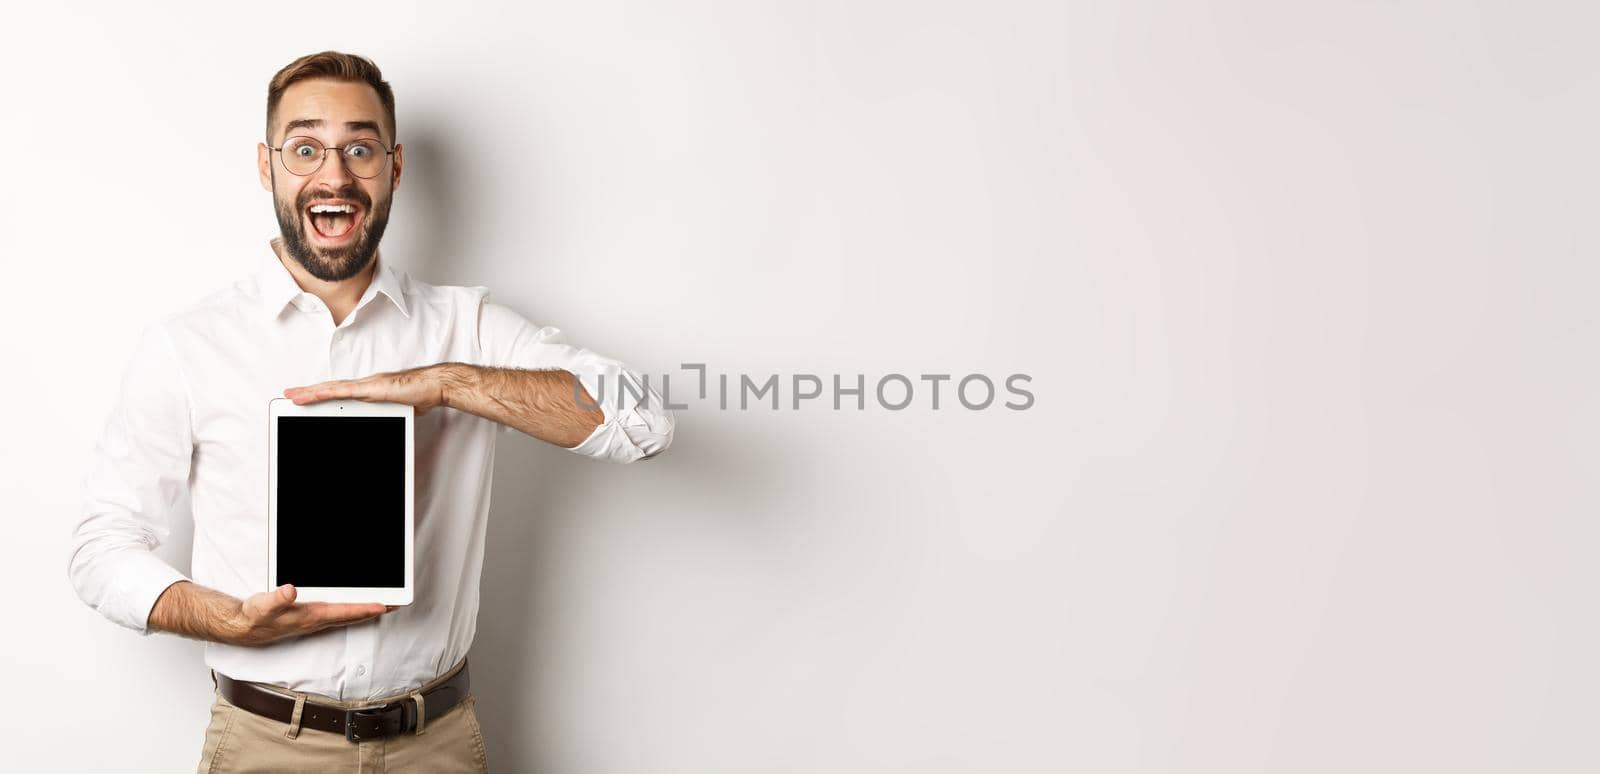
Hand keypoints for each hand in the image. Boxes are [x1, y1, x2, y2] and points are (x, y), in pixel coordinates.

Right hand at [227, 584, 393, 646]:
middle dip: (375, 609)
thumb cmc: (255, 617)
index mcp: (311, 616)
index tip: (385, 604)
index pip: (344, 612)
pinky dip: (353, 609)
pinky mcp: (311, 618)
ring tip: (385, 603)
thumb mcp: (263, 606)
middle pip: (353, 615)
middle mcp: (317, 620)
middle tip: (397, 603)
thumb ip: (276, 599)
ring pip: (348, 615)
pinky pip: (339, 614)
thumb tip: (290, 590)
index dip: (365, 608)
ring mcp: (315, 621)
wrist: (244, 628)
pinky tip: (358, 603)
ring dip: (367, 609)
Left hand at [284, 364, 457, 416]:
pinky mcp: (370, 389)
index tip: (306, 399)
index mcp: (369, 391)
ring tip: (293, 396)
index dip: (321, 395)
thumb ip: (387, 413)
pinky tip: (314, 395)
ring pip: (331, 389)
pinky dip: (326, 393)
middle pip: (330, 389)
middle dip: (308, 393)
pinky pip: (343, 392)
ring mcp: (366, 386)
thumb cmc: (420, 395)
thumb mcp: (398, 409)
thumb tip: (387, 424)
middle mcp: (364, 386)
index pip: (340, 393)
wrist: (433, 385)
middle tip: (289, 395)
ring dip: (311, 392)